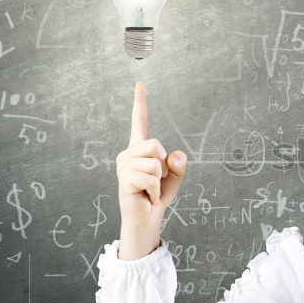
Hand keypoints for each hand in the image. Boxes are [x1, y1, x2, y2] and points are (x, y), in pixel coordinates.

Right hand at [115, 82, 186, 256]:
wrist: (146, 219)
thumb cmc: (157, 196)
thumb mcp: (175, 177)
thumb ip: (179, 164)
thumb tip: (174, 155)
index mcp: (140, 149)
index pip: (140, 122)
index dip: (140, 103)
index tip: (140, 83)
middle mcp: (128, 153)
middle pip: (156, 145)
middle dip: (163, 166)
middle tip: (155, 182)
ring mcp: (124, 165)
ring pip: (155, 163)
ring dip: (159, 181)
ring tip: (149, 190)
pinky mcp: (124, 177)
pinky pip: (150, 177)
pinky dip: (154, 190)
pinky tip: (146, 196)